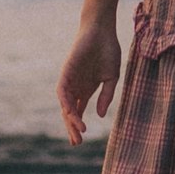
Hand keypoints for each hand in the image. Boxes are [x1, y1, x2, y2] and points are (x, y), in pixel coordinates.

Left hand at [57, 20, 123, 142]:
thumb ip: (106, 96)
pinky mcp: (66, 72)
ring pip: (65, 104)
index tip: (80, 141)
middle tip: (77, 143)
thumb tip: (101, 115)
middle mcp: (76, 87)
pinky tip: (71, 113)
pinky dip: (66, 102)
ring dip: (70, 118)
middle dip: (72, 127)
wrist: (102, 30)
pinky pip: (62, 91)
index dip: (78, 126)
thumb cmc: (108, 51)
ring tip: (78, 130)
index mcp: (86, 89)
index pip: (78, 112)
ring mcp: (70, 80)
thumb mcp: (111, 78)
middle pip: (70, 112)